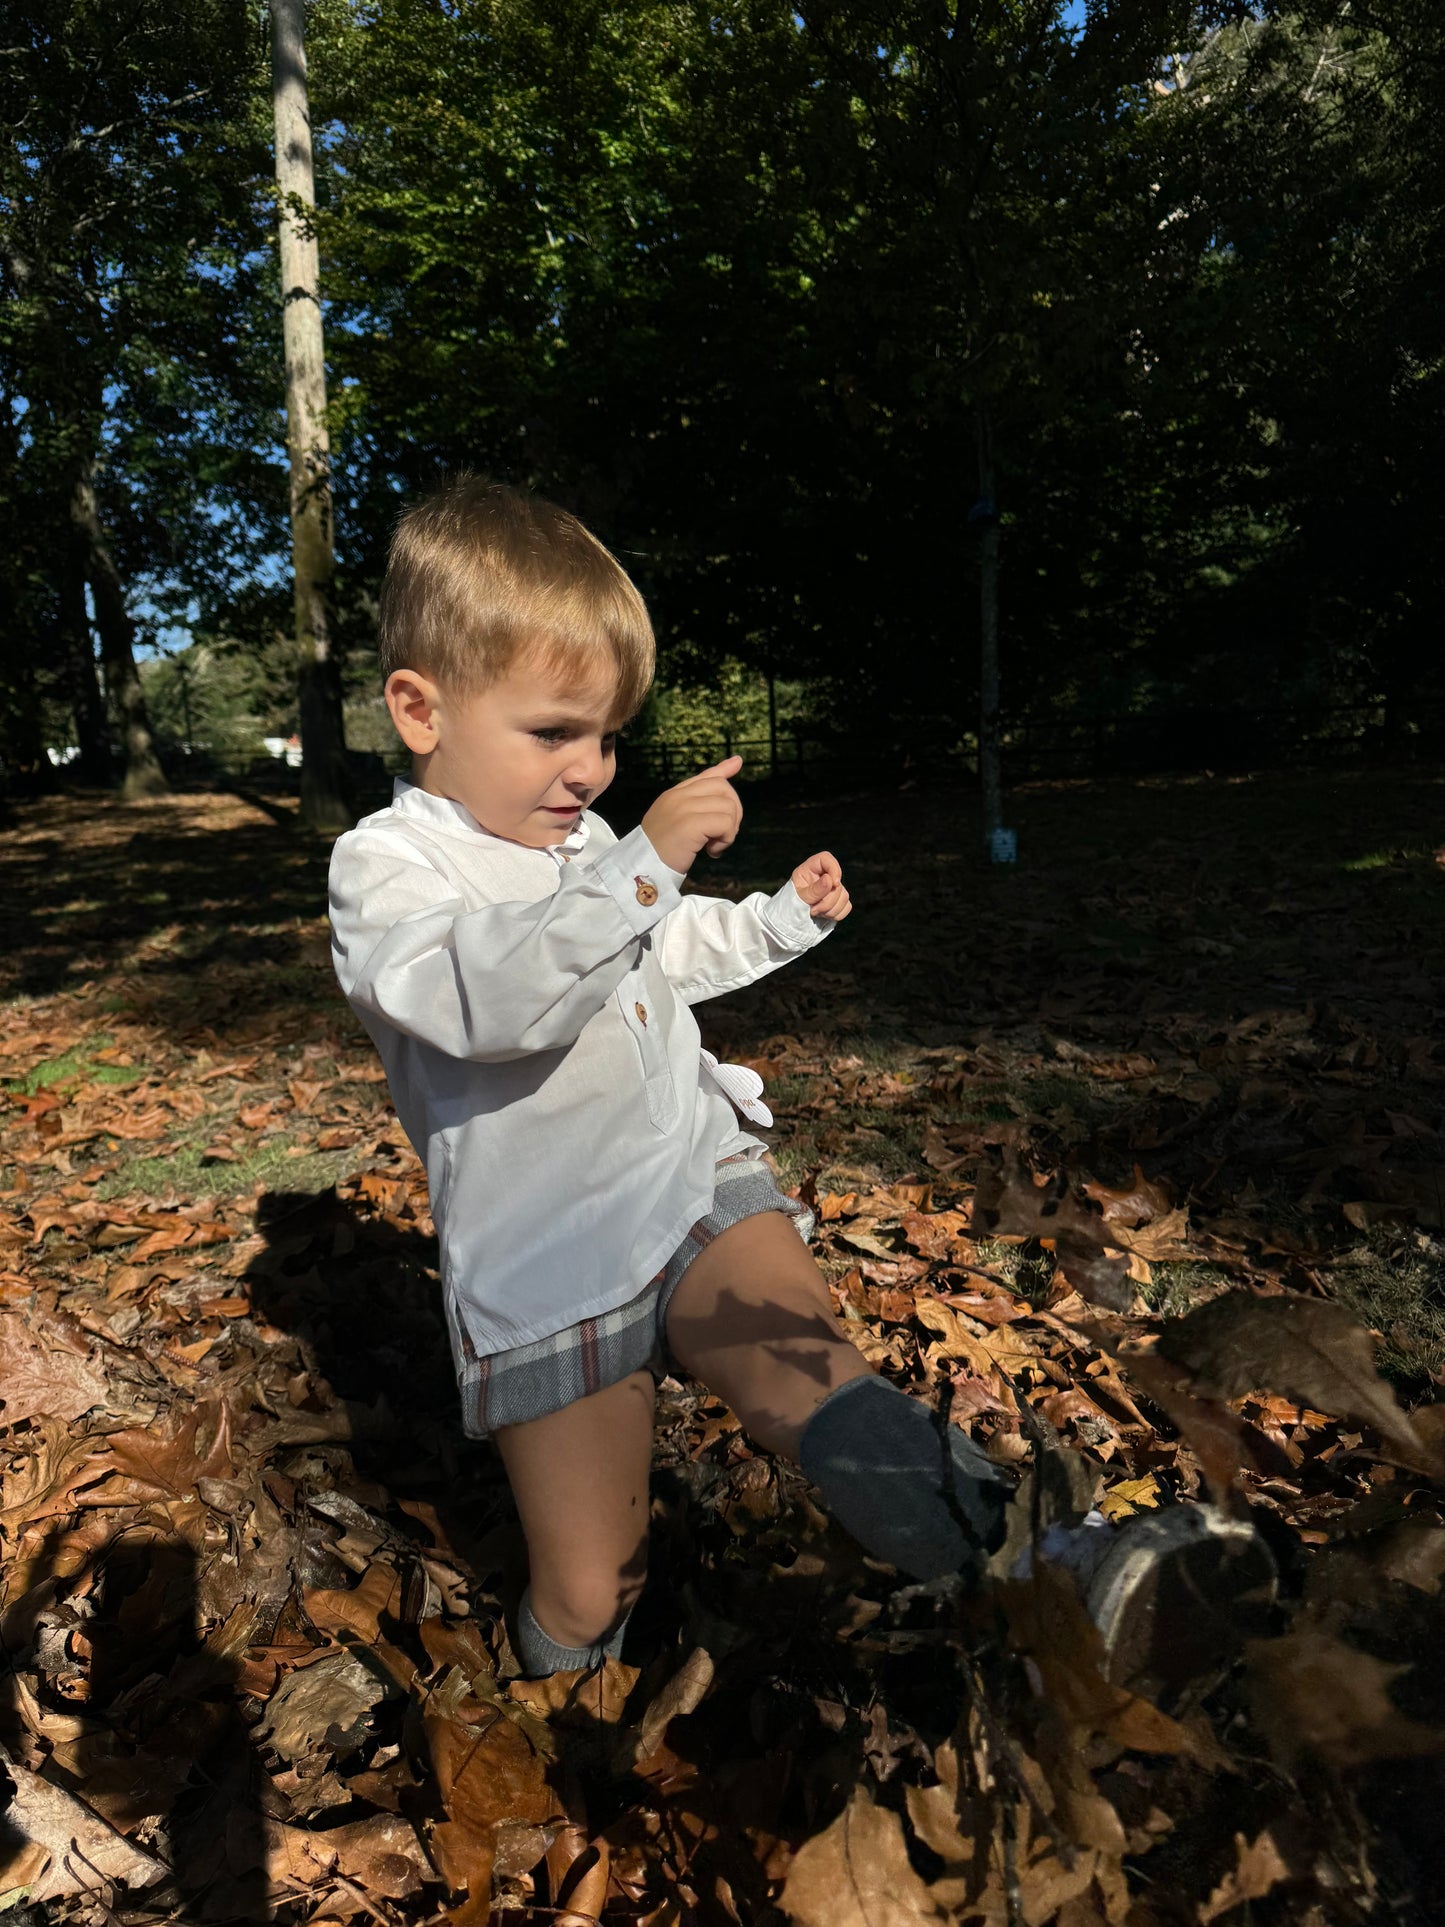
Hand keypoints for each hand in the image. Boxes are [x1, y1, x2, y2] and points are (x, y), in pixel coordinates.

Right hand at [640, 754, 743, 872]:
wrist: (642, 868)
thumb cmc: (659, 852)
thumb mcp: (675, 823)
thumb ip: (695, 809)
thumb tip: (719, 804)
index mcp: (674, 795)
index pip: (705, 776)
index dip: (724, 769)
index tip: (738, 762)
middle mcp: (679, 796)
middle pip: (723, 787)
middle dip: (733, 811)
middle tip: (723, 835)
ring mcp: (684, 807)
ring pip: (728, 806)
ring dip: (729, 830)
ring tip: (713, 845)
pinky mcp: (690, 823)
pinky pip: (725, 823)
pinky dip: (726, 839)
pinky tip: (712, 851)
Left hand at [791, 850, 850, 920]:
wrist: (791, 920)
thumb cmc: (790, 905)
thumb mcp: (798, 898)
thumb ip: (814, 890)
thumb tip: (829, 879)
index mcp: (809, 869)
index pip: (826, 859)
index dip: (834, 869)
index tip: (834, 883)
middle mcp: (823, 876)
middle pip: (837, 883)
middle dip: (827, 901)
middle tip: (813, 909)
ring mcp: (832, 888)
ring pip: (844, 896)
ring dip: (831, 909)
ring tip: (815, 913)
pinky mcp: (838, 901)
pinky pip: (847, 906)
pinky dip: (837, 914)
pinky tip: (824, 915)